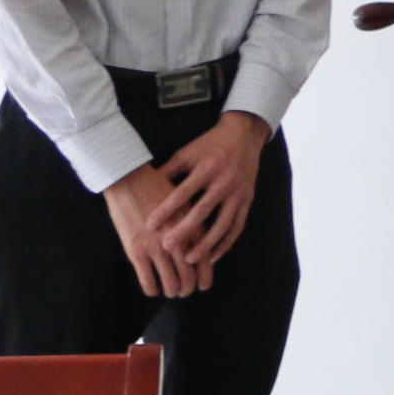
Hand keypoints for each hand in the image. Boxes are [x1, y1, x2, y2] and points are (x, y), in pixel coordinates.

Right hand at [101, 163, 204, 299]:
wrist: (131, 179)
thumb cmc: (160, 187)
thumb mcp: (186, 203)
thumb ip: (193, 223)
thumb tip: (200, 245)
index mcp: (193, 227)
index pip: (205, 259)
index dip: (205, 276)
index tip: (203, 285)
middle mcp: (178, 240)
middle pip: (188, 275)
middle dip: (188, 287)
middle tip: (186, 291)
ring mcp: (156, 247)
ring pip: (169, 281)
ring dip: (172, 290)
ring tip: (172, 292)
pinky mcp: (135, 251)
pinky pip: (147, 279)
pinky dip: (152, 289)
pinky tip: (153, 290)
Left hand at [150, 111, 266, 269]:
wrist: (244, 135)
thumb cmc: (209, 145)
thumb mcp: (187, 152)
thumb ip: (169, 171)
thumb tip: (145, 188)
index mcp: (207, 167)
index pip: (184, 192)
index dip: (167, 208)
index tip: (150, 225)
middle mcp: (225, 181)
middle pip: (203, 210)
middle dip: (185, 230)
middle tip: (167, 246)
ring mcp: (238, 192)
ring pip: (223, 223)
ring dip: (207, 244)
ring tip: (190, 259)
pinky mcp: (247, 200)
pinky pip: (237, 226)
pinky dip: (226, 243)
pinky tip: (213, 256)